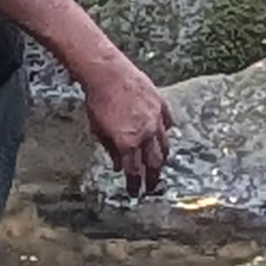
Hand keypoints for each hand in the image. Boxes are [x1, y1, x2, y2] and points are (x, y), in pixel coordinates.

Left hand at [85, 55, 173, 194]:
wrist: (106, 72)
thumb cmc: (98, 101)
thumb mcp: (98, 130)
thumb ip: (111, 150)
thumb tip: (118, 165)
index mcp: (128, 142)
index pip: (133, 171)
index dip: (134, 184)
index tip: (135, 192)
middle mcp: (145, 133)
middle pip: (153, 162)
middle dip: (152, 177)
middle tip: (151, 186)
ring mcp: (156, 118)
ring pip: (164, 144)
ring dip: (162, 157)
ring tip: (160, 165)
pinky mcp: (160, 103)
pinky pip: (168, 122)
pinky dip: (166, 131)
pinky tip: (165, 135)